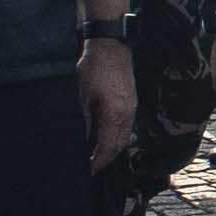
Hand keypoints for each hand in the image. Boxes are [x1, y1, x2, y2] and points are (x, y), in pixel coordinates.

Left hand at [81, 39, 134, 170]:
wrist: (111, 46)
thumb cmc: (94, 67)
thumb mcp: (83, 97)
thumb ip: (86, 121)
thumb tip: (83, 141)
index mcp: (114, 114)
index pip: (107, 146)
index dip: (98, 161)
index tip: (88, 170)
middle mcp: (127, 114)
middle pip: (119, 146)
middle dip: (106, 159)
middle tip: (92, 168)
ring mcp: (132, 108)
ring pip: (125, 137)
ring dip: (113, 149)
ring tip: (98, 156)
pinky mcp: (132, 102)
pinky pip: (127, 126)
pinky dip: (117, 137)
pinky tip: (107, 137)